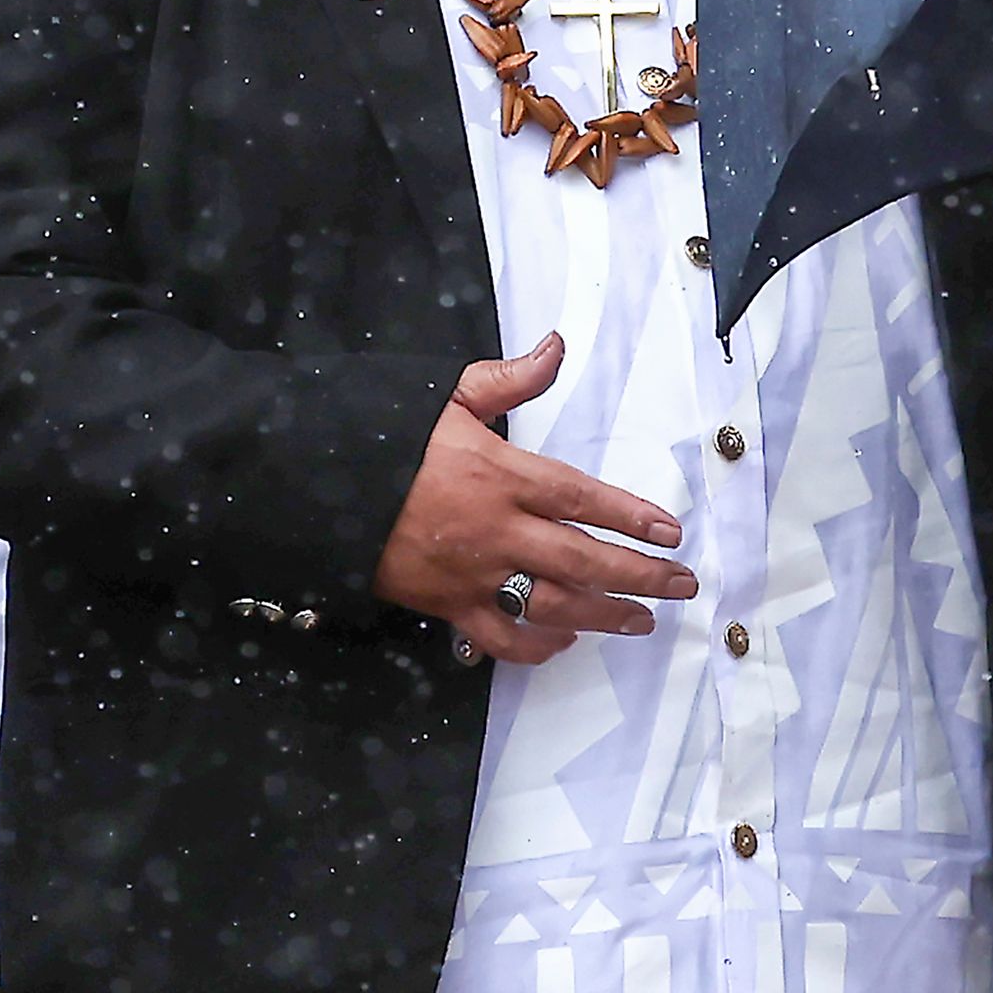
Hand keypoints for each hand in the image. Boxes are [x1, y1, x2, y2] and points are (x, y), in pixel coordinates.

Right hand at [372, 336, 697, 664]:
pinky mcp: (443, 605)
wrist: (311, 486)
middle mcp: (495, 529)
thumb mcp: (444, 398)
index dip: (631, 516)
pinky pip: (499, 637)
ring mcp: (471, 573)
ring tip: (644, 619)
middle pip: (583, 559)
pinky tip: (563, 641)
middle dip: (640, 574)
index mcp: (501, 475)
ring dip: (604, 614)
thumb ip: (507, 379)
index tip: (671, 530)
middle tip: (681, 583)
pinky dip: (535, 646)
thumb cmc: (384, 440)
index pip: (582, 498)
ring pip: (552, 604)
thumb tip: (554, 347)